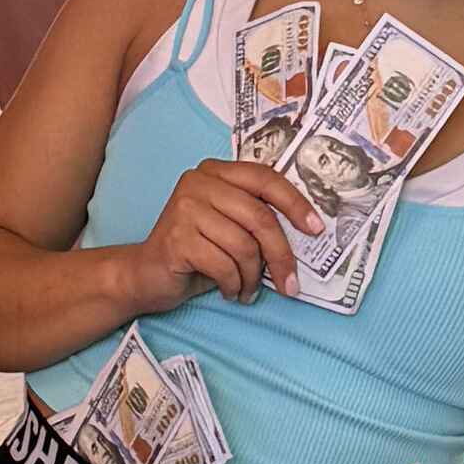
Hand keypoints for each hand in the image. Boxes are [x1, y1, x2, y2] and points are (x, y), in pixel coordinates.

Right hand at [122, 156, 316, 310]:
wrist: (146, 274)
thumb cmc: (197, 251)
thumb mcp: (230, 227)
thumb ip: (256, 218)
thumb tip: (307, 233)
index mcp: (216, 172)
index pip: (265, 178)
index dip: (295, 203)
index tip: (316, 228)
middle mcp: (198, 182)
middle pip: (259, 217)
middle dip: (280, 255)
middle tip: (290, 284)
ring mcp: (184, 208)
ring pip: (243, 246)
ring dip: (253, 277)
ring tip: (247, 289)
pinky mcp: (176, 238)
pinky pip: (224, 265)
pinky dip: (233, 285)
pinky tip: (229, 291)